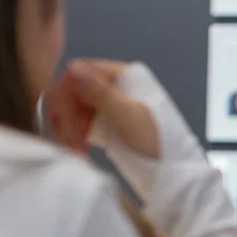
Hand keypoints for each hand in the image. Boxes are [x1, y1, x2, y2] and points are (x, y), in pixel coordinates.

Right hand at [44, 59, 159, 158]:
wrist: (173, 169)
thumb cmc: (156, 141)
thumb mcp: (126, 116)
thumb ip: (100, 93)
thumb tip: (73, 67)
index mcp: (122, 74)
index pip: (79, 73)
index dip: (65, 95)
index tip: (63, 121)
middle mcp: (113, 84)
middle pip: (72, 91)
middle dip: (66, 117)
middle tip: (70, 145)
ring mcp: (109, 102)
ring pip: (73, 107)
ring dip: (68, 128)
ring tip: (77, 151)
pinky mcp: (106, 120)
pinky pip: (80, 121)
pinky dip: (75, 134)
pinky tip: (80, 149)